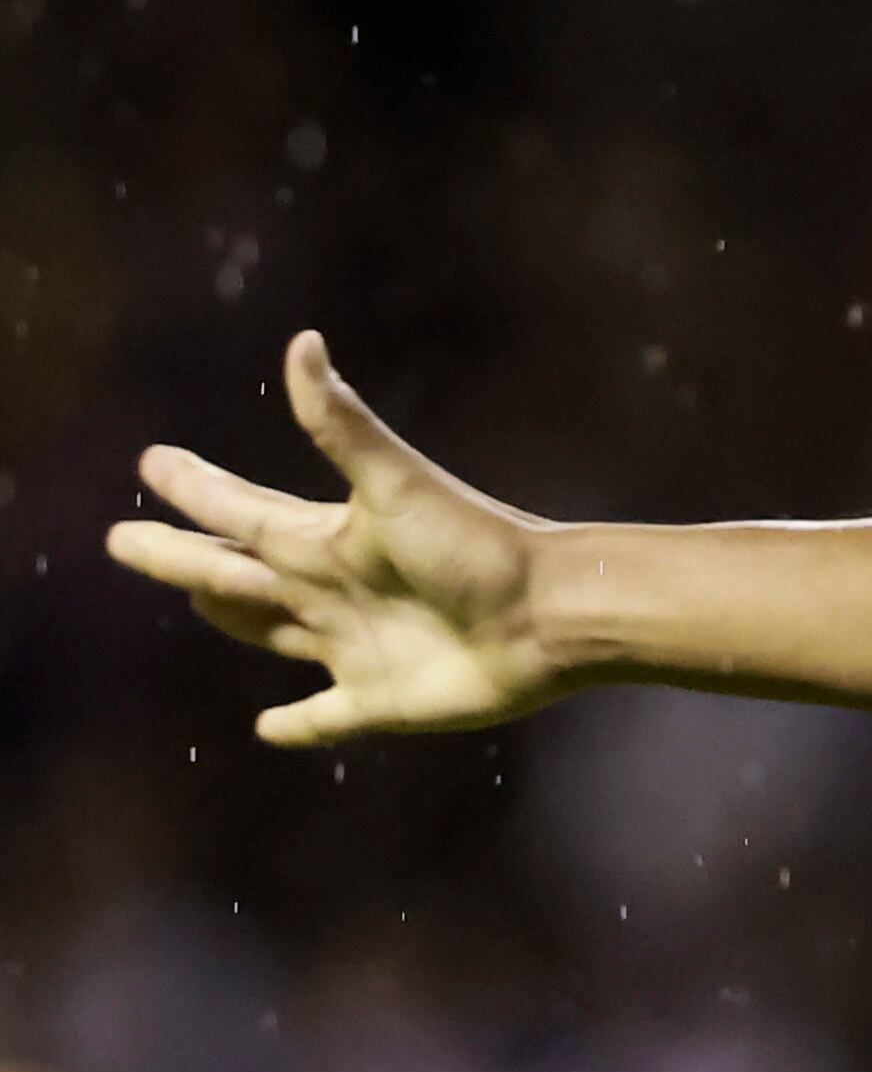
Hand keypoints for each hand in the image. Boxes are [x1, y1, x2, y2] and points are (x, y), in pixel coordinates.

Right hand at [102, 331, 563, 747]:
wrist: (549, 616)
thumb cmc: (475, 546)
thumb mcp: (396, 483)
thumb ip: (342, 425)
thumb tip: (301, 342)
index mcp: (328, 538)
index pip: (241, 510)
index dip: (195, 488)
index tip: (152, 462)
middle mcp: (333, 589)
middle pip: (235, 569)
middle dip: (178, 555)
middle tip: (122, 538)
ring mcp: (354, 645)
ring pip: (271, 630)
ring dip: (231, 615)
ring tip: (197, 596)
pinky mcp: (379, 701)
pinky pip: (324, 718)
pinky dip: (294, 725)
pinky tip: (268, 728)